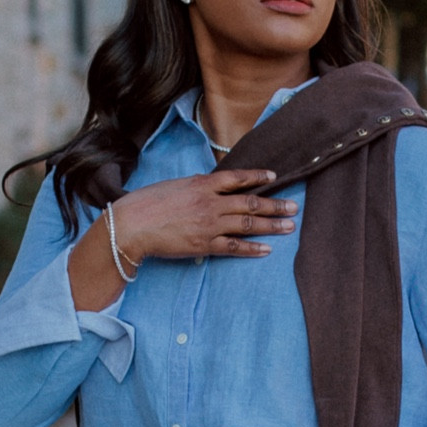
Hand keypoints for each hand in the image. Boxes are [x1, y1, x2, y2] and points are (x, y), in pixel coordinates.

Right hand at [68, 170, 296, 309]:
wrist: (133, 224)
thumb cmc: (148, 203)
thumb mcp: (175, 185)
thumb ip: (197, 187)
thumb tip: (211, 188)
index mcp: (202, 184)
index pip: (237, 177)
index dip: (257, 177)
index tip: (274, 177)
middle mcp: (211, 202)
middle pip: (250, 202)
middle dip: (274, 204)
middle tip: (293, 207)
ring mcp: (209, 224)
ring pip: (247, 224)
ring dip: (271, 225)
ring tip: (289, 226)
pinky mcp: (204, 245)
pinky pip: (234, 247)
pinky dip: (252, 248)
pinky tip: (267, 249)